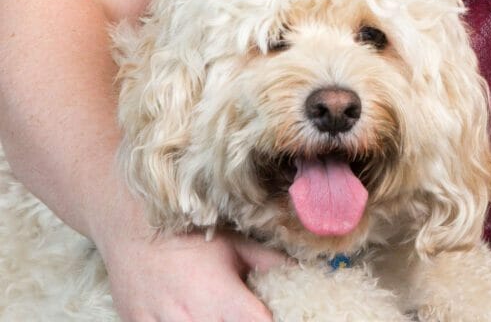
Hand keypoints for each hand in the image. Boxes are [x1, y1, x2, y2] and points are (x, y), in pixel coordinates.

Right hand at [97, 221, 285, 321]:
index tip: (278, 314)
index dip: (273, 321)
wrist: (133, 229)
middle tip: (244, 312)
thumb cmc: (190, 234)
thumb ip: (269, 263)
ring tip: (217, 311)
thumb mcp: (234, 244)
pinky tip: (188, 315)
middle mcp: (193, 321)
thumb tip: (306, 269)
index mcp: (221, 299)